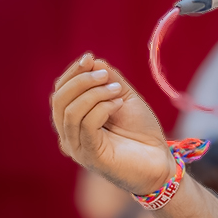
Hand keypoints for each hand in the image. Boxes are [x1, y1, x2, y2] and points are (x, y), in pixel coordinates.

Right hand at [51, 52, 175, 195]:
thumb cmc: (140, 131)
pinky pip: (86, 125)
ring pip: (70, 112)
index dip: (72, 73)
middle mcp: (69, 135)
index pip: (60, 92)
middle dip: (81, 81)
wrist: (158, 160)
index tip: (89, 58)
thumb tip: (92, 61)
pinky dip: (102, 108)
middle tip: (106, 76)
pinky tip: (118, 104)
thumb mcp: (124, 96)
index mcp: (73, 120)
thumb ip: (108, 79)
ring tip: (117, 91)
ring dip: (94, 93)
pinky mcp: (90, 156)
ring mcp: (77, 147)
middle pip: (58, 101)